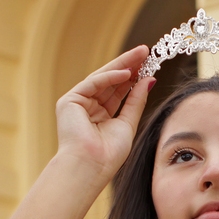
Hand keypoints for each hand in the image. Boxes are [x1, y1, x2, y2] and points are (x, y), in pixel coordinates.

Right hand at [55, 45, 153, 181]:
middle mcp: (87, 108)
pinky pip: (92, 83)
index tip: (149, 65)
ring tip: (141, 54)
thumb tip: (149, 80)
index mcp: (100, 116)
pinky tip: (127, 72)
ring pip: (102, 78)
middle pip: (110, 81)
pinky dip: (110, 77)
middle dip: (128, 65)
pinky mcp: (69, 101)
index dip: (133, 77)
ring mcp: (77, 103)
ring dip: (122, 65)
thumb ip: (136, 101)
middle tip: (145, 51)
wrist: (90, 168)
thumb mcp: (128, 124)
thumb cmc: (108, 155)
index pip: (118, 91)